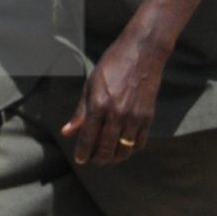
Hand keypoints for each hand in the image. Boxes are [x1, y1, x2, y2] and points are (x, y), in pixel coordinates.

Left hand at [61, 26, 166, 165]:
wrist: (141, 54)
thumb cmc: (111, 66)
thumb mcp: (90, 85)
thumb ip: (81, 111)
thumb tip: (68, 132)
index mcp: (99, 105)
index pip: (88, 137)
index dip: (83, 152)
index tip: (80, 160)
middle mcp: (117, 114)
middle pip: (106, 147)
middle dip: (99, 158)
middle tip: (94, 161)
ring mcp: (134, 116)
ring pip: (124, 148)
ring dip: (115, 157)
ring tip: (108, 158)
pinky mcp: (148, 116)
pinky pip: (140, 141)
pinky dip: (132, 148)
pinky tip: (125, 148)